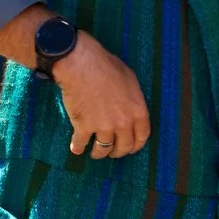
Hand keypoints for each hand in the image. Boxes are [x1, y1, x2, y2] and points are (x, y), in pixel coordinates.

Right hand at [52, 33, 151, 158]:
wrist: (83, 64)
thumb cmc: (106, 66)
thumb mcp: (130, 79)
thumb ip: (133, 98)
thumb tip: (130, 106)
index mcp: (138, 111)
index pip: (141, 137)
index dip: (135, 145)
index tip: (130, 148)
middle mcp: (123, 123)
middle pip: (123, 147)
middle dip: (118, 152)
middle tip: (113, 152)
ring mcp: (103, 127)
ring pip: (103, 150)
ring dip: (99, 154)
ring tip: (95, 153)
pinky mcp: (84, 127)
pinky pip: (81, 144)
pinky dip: (78, 147)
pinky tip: (77, 148)